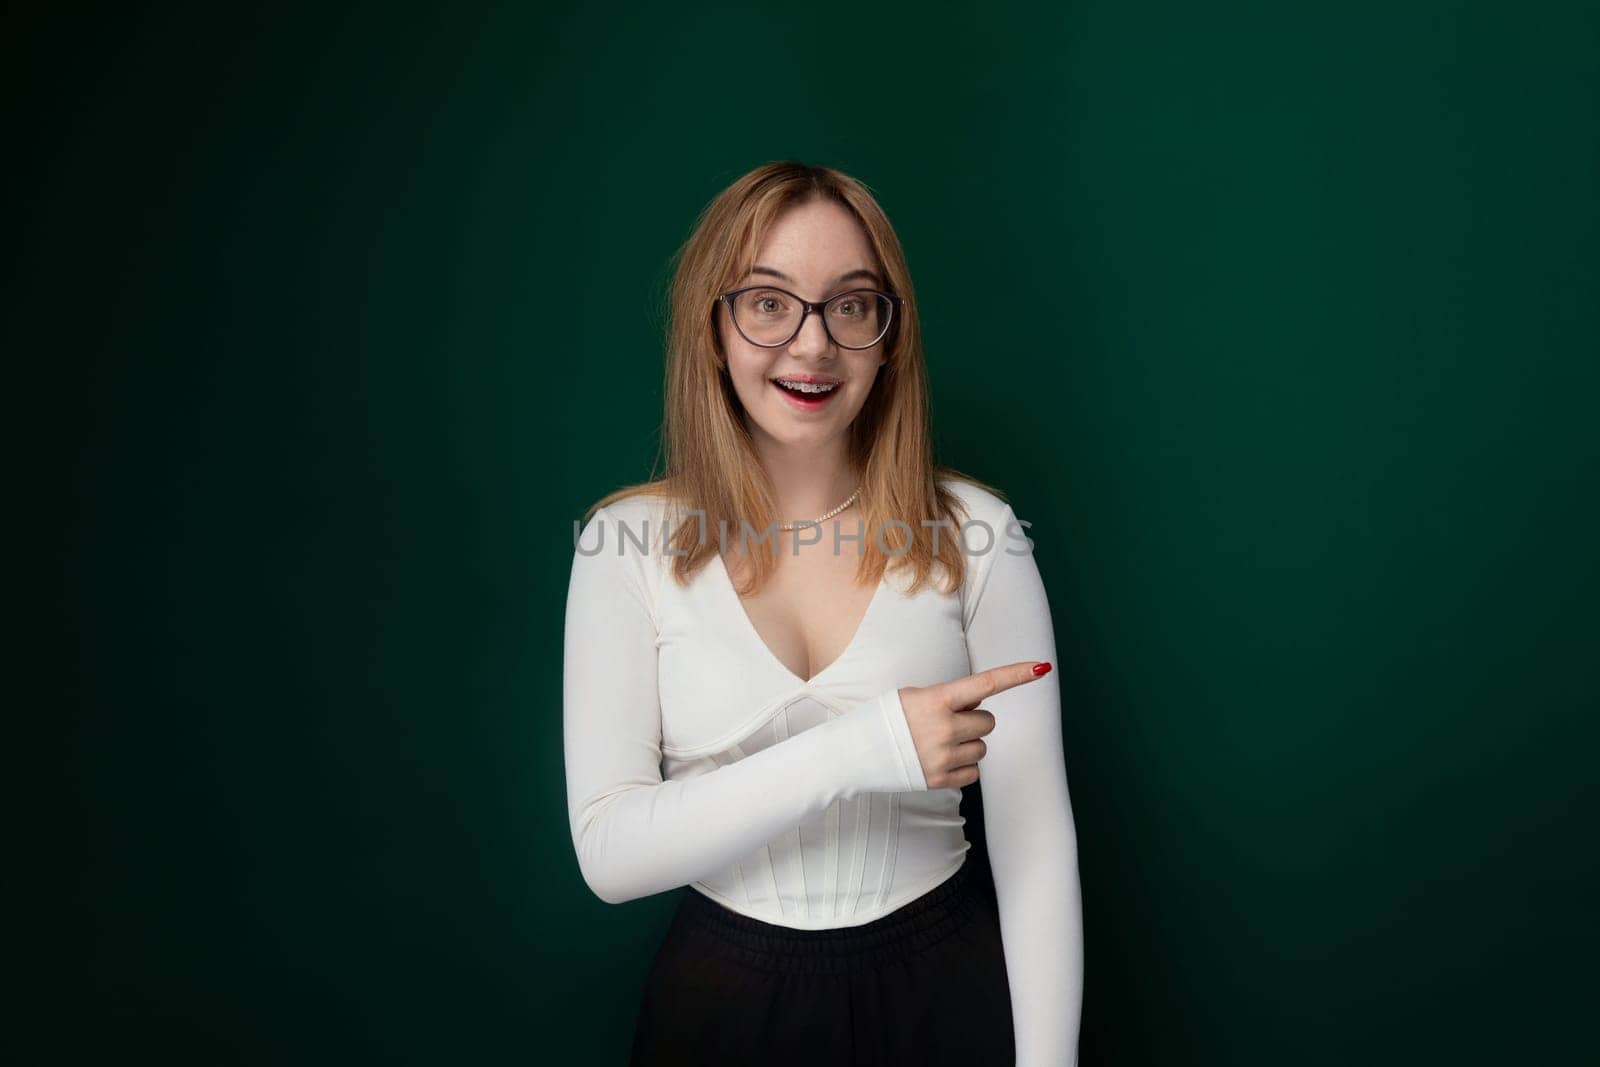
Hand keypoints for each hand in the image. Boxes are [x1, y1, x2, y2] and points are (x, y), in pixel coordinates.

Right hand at [897, 661, 1052, 788]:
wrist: (855, 753)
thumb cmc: (885, 718)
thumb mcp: (914, 696)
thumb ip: (950, 699)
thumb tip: (979, 704)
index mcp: (937, 700)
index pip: (986, 683)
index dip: (1016, 675)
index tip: (1043, 667)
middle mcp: (944, 728)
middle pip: (988, 722)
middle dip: (973, 721)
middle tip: (946, 723)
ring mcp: (943, 756)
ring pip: (983, 748)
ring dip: (967, 744)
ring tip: (937, 743)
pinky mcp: (940, 780)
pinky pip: (973, 771)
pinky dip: (962, 766)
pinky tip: (939, 760)